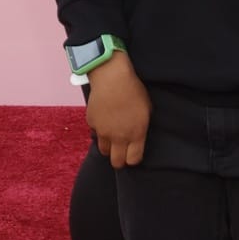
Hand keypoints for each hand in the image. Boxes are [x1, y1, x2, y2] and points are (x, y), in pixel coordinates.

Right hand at [87, 52, 150, 167]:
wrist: (112, 77)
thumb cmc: (134, 90)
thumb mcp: (146, 109)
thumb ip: (141, 128)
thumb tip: (137, 137)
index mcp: (136, 134)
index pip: (133, 160)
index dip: (134, 158)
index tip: (134, 153)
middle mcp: (118, 137)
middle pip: (117, 162)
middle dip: (120, 160)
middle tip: (122, 151)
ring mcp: (103, 132)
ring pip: (104, 150)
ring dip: (109, 146)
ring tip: (113, 136)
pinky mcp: (92, 124)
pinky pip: (96, 134)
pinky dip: (100, 131)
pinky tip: (105, 119)